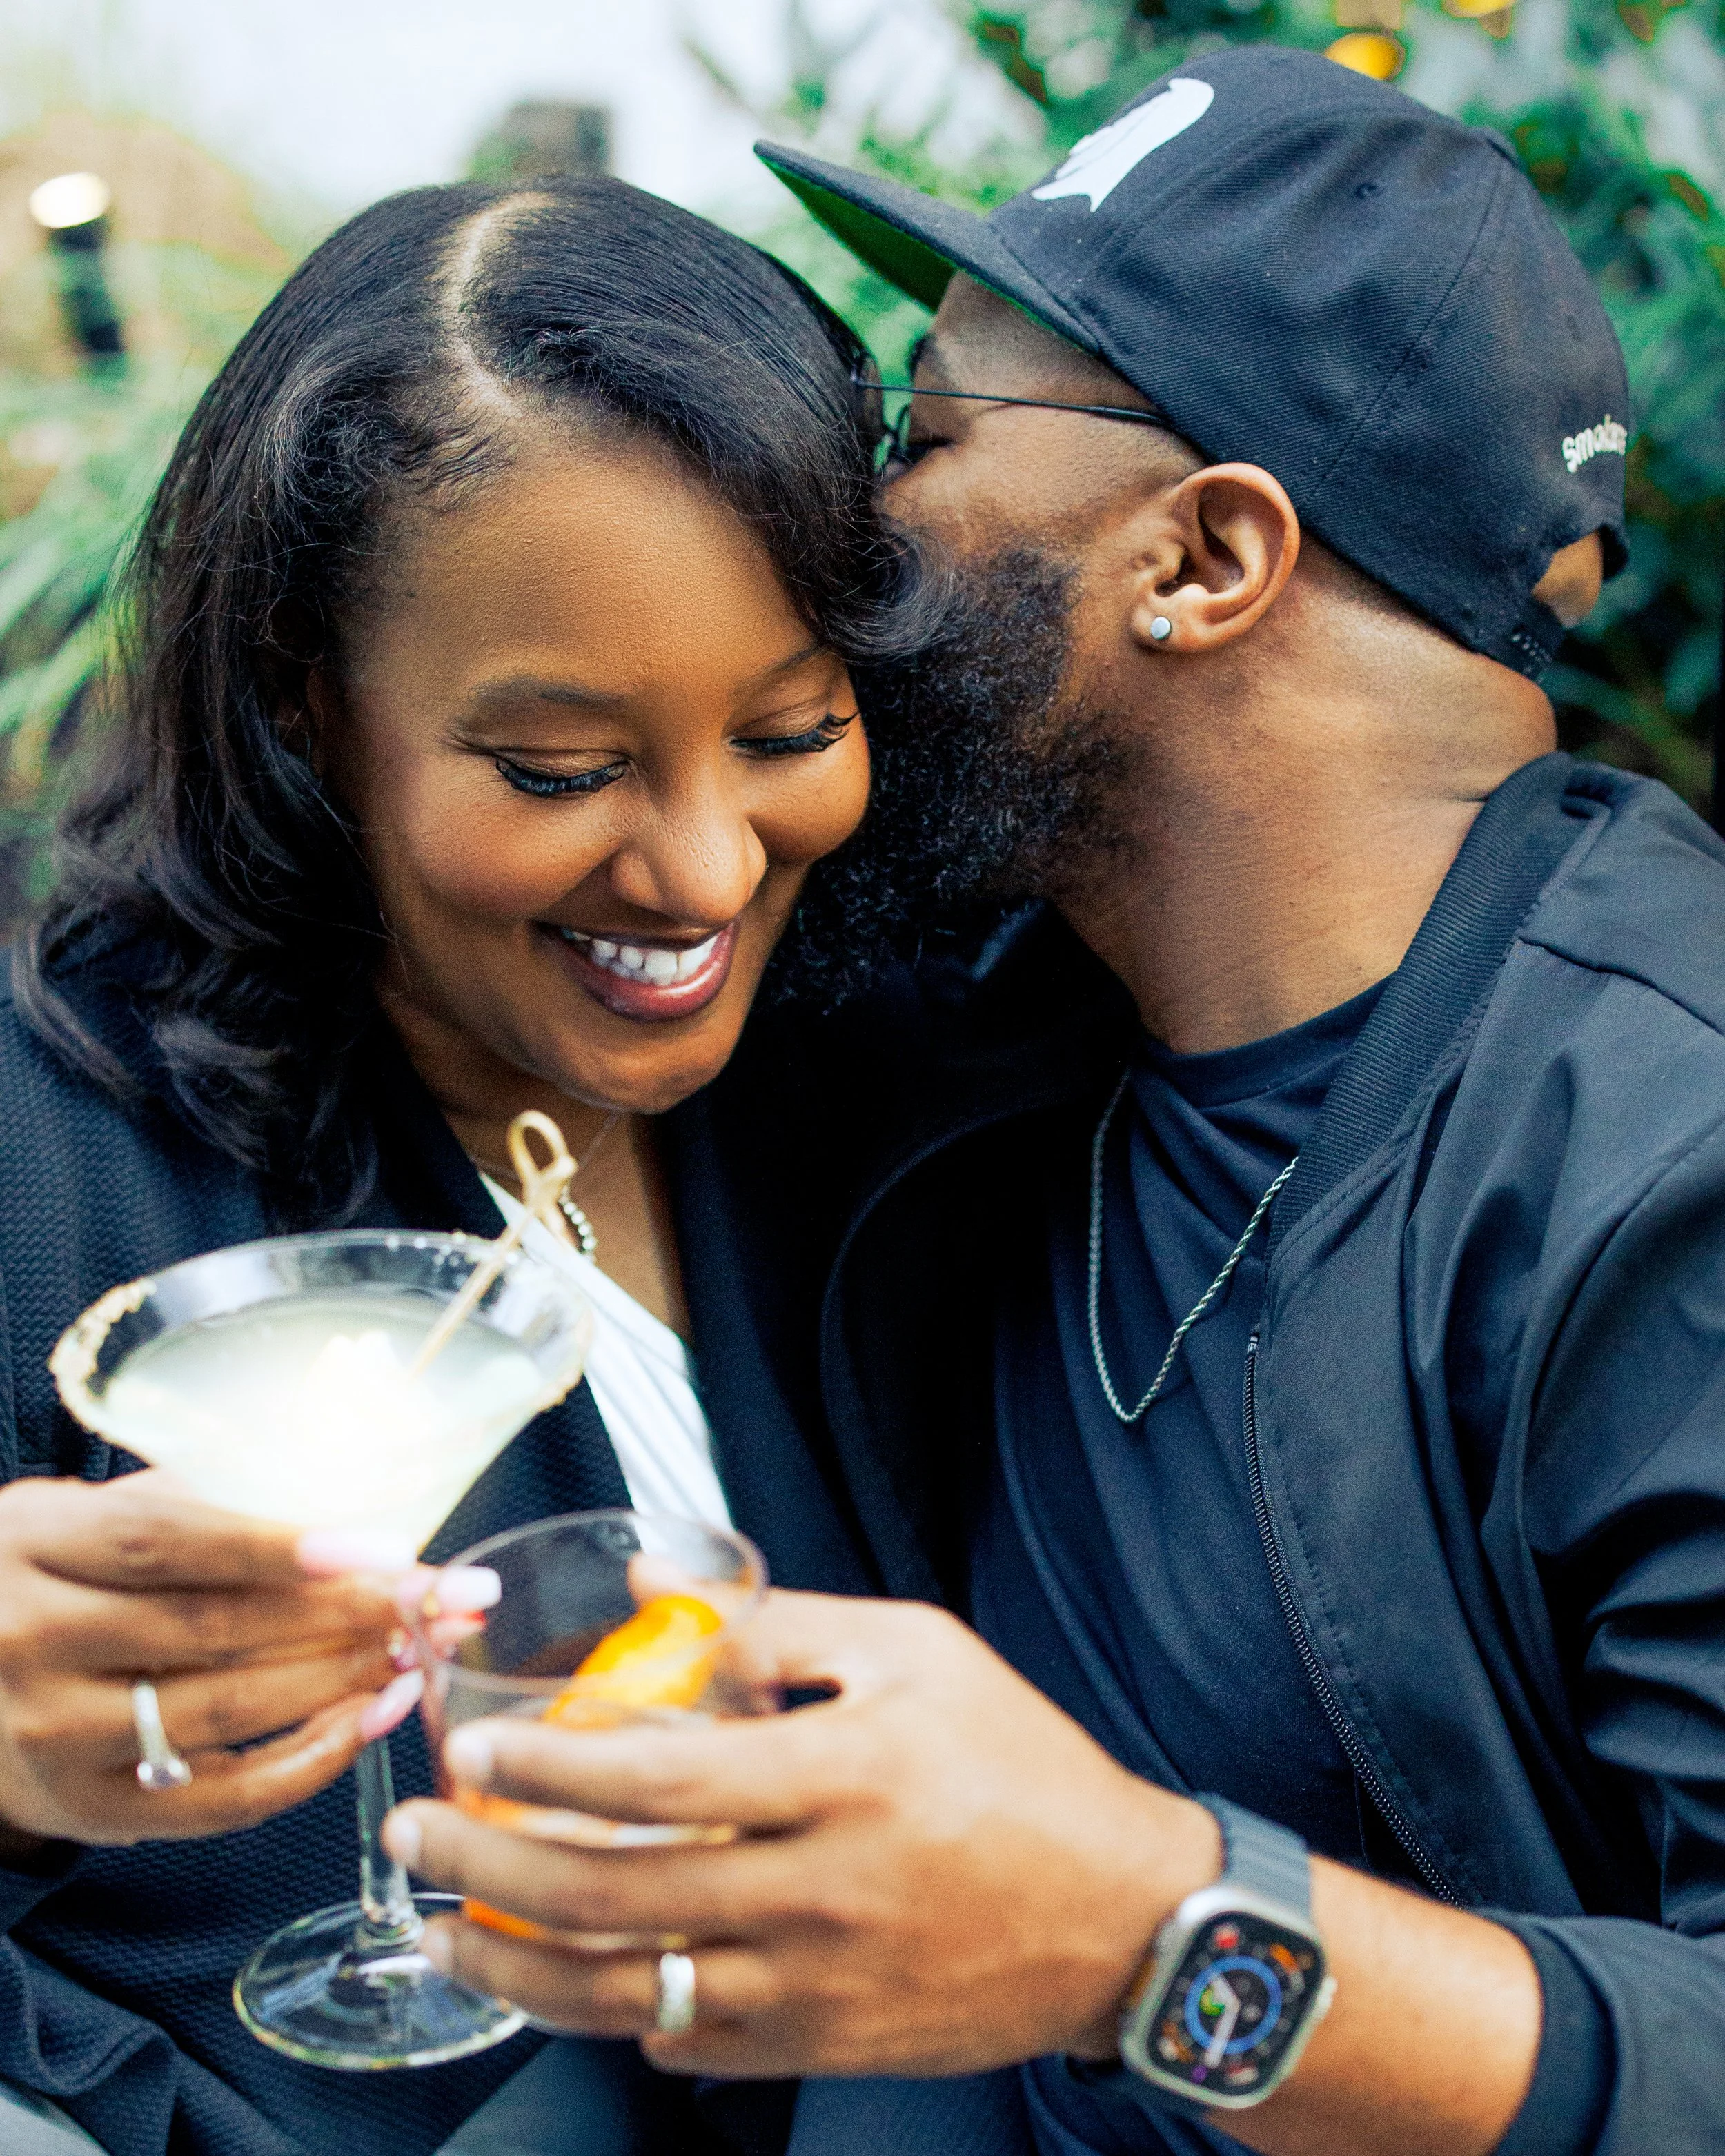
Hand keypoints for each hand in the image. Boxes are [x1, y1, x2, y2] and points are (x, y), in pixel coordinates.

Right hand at [0, 1472, 442, 1850]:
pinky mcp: (82, 1810)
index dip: (285, 1545)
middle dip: (347, 1613)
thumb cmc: (44, 1575)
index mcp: (38, 1543)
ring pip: (224, 1710)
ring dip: (341, 1681)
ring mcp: (53, 1734)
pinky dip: (304, 1761)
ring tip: (420, 1652)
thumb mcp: (85, 1517)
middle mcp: (34, 1639)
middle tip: (438, 1601)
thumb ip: (193, 1510)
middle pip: (214, 1628)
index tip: (388, 1548)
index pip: (173, 1542)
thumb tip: (345, 1519)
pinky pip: (214, 1798)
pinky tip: (370, 1720)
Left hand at [385, 1589, 1216, 2077]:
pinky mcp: (822, 2045)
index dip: (544, 1767)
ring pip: (626, 1989)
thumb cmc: (1019, 1764)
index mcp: (840, 1777)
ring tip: (441, 1929)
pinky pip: (686, 2041)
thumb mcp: (916, 1650)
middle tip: (414, 1833)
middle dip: (486, 1865)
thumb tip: (652, 1584)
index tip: (472, 1747)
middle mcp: (817, 1891)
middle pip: (611, 1894)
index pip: (653, 1779)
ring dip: (513, 1965)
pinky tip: (558, 1983)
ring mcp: (814, 1985)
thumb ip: (775, 1619)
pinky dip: (608, 2014)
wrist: (1121, 1917)